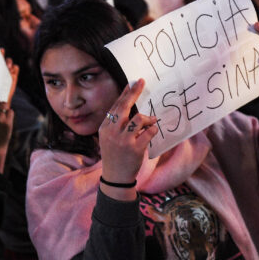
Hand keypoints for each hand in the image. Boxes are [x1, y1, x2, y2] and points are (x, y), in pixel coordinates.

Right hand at [98, 79, 158, 200]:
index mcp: (105, 127)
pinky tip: (152, 130)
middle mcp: (112, 131)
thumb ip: (116, 123)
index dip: (125, 93)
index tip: (133, 83)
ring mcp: (123, 140)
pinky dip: (152, 129)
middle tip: (141, 83)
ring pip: (138, 119)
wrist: (116, 176)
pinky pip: (149, 132)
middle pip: (124, 107)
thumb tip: (129, 104)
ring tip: (150, 122)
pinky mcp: (135, 148)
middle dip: (133, 93)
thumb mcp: (108, 137)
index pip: (116, 106)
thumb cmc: (114, 154)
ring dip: (147, 119)